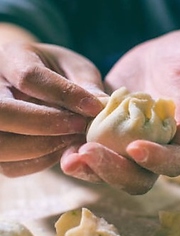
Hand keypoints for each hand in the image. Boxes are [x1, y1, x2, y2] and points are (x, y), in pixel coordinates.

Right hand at [0, 42, 105, 175]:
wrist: (38, 82)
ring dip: (44, 147)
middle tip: (80, 127)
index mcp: (11, 58)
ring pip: (3, 145)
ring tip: (73, 138)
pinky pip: (11, 166)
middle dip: (46, 124)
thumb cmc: (59, 72)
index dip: (64, 95)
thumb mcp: (75, 68)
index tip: (93, 108)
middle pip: (2, 113)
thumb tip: (101, 107)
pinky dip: (41, 161)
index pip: (29, 77)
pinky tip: (62, 148)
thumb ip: (85, 84)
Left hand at [61, 29, 179, 194]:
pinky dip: (80, 152)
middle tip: (88, 154)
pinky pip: (97, 148)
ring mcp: (130, 139)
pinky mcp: (111, 129)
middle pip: (137, 175)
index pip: (175, 161)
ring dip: (91, 168)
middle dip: (114, 170)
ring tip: (69, 158)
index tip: (135, 147)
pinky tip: (66, 145)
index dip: (157, 161)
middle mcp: (155, 144)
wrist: (166, 54)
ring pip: (113, 167)